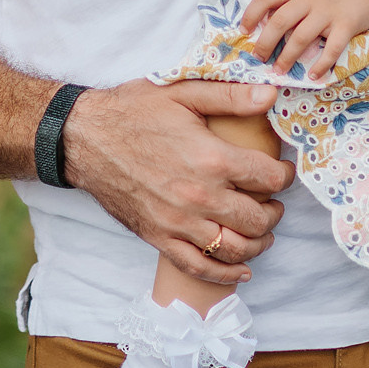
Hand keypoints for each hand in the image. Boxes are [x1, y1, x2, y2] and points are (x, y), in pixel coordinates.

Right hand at [62, 80, 291, 285]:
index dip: (284, 176)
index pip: (269, 179)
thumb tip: (271, 94)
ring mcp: (178, 222)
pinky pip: (199, 267)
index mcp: (211, 158)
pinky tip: (241, 269)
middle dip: (274, 212)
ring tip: (260, 232)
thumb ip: (230, 96)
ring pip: (235, 248)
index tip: (283, 171)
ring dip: (257, 244)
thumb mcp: (182, 93)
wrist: (84, 138)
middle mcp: (199, 196)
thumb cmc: (133, 112)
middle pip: (258, 219)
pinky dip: (225, 274)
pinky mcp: (159, 237)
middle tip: (273, 202)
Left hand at [239, 0, 368, 79]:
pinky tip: (313, 75)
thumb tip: (258, 11)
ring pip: (301, 38)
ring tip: (279, 70)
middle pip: (280, 21)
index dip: (251, 14)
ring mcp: (327, 12)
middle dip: (265, 43)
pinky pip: (332, 49)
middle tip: (259, 57)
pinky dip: (321, 64)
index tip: (244, 31)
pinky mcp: (346, 25)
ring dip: (287, 58)